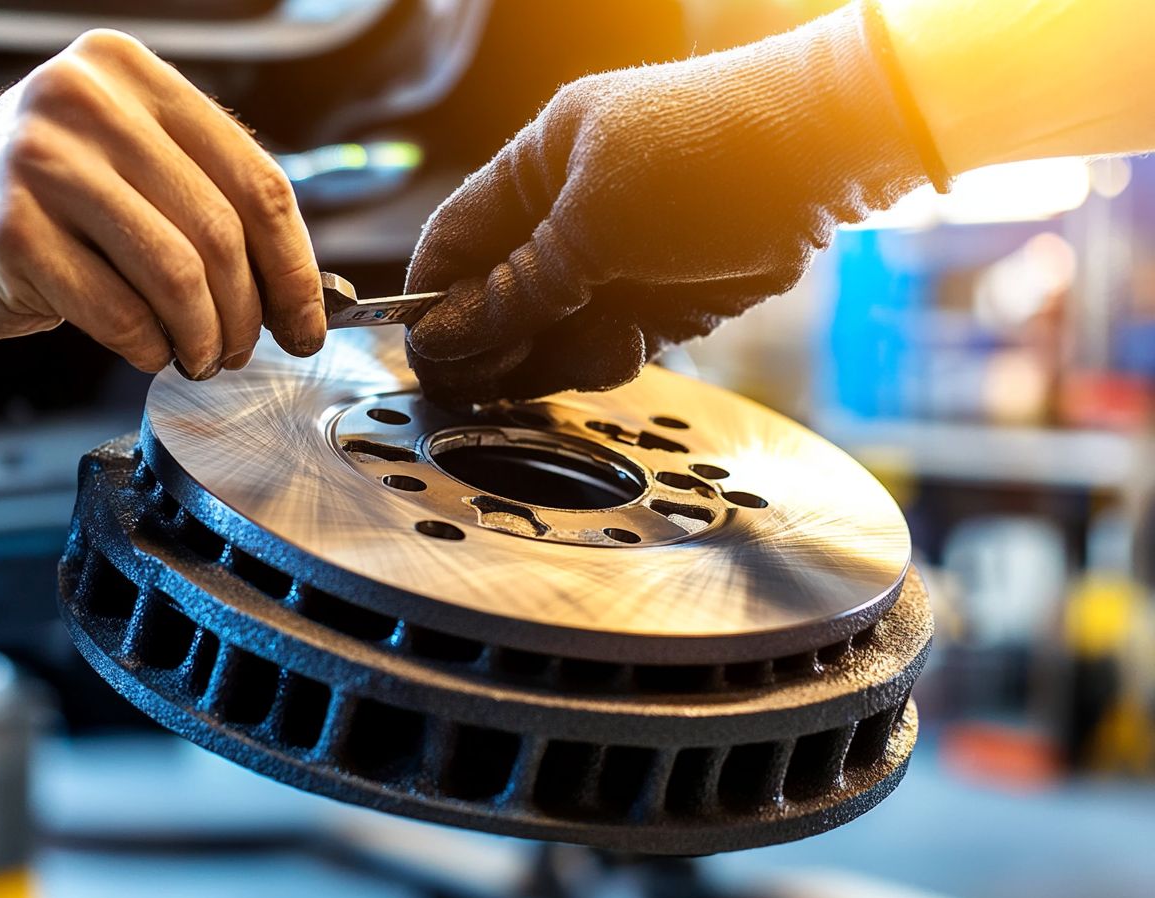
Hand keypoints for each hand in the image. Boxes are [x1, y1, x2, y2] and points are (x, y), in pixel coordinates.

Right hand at [0, 29, 325, 377]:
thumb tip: (301, 289)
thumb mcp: (132, 168)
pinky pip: (120, 312)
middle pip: (221, 232)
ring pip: (177, 275)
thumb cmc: (51, 203)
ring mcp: (42, 162)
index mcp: (134, 76)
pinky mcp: (11, 230)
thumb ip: (209, 201)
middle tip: (247, 348)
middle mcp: (86, 102)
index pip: (257, 179)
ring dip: (203, 336)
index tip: (310, 318)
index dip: (295, 266)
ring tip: (201, 355)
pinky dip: (150, 347)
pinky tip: (150, 349)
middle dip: (249, 312)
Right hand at [406, 2, 933, 402]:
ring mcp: (611, 259)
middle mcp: (566, 215)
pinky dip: (610, 358)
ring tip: (593, 343)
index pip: (453, 239)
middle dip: (494, 344)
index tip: (419, 358)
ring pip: (549, 334)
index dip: (428, 301)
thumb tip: (440, 334)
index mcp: (536, 166)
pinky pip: (603, 347)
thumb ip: (514, 289)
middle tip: (480, 391)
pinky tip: (630, 344)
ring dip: (558, 356)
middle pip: (495, 298)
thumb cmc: (705, 158)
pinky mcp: (653, 298)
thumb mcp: (592, 225)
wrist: (825, 160)